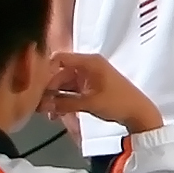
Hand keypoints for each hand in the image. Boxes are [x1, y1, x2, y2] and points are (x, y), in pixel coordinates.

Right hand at [44, 52, 166, 135]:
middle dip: (49, 89)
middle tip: (39, 106)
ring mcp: (90, 76)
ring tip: (48, 114)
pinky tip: (57, 113)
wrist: (139, 113)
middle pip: (60, 73)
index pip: (60, 59)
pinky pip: (73, 90)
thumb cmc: (117, 103)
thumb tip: (42, 105)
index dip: (45, 70)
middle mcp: (89, 66)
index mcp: (89, 62)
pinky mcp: (92, 87)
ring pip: (65, 84)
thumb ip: (64, 103)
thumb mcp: (89, 103)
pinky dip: (65, 100)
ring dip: (56, 97)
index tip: (34, 86)